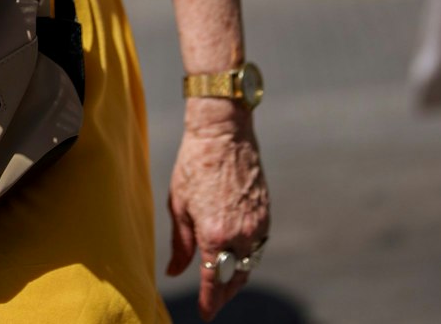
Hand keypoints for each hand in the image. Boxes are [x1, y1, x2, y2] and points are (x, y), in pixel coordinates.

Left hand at [166, 100, 268, 321]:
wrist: (223, 134)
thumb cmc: (194, 166)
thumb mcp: (178, 206)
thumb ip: (180, 244)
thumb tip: (174, 272)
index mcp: (215, 234)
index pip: (214, 281)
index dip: (210, 301)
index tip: (205, 314)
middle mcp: (240, 234)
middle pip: (236, 279)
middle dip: (224, 295)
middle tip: (213, 304)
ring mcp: (257, 225)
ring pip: (250, 265)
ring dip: (237, 279)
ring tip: (223, 286)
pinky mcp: (266, 214)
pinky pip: (258, 247)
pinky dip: (247, 259)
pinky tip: (236, 260)